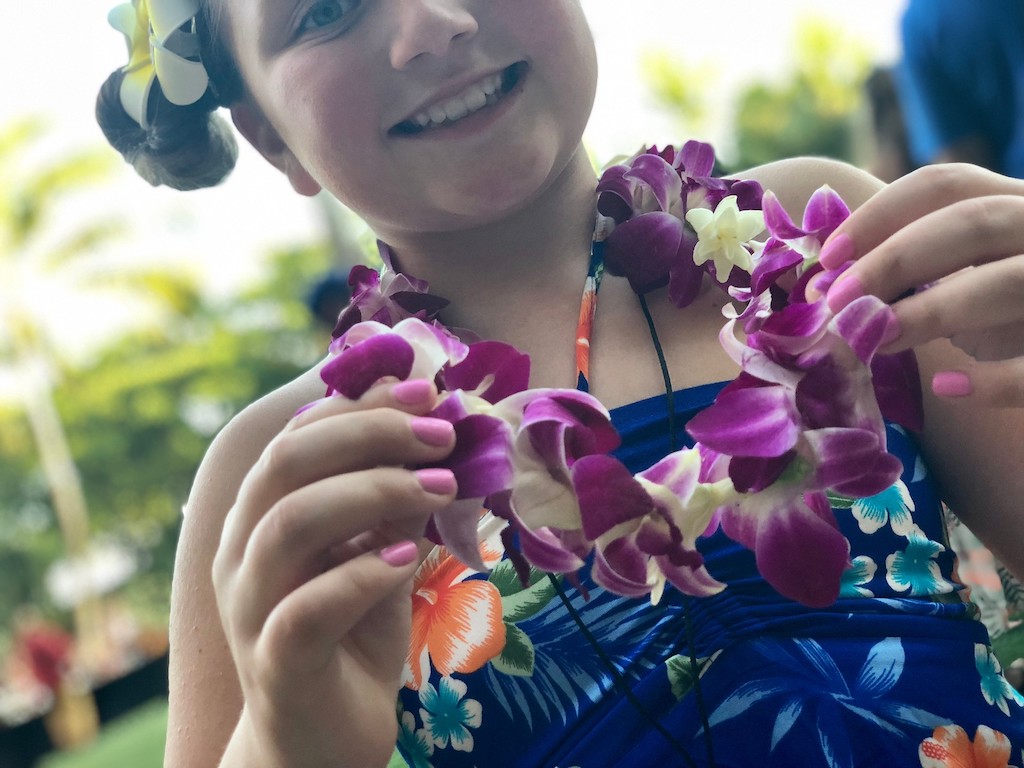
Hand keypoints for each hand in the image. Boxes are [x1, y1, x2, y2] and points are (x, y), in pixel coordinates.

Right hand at [212, 379, 455, 767]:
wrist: (321, 741)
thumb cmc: (350, 636)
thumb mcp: (378, 553)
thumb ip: (391, 499)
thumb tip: (429, 426)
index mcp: (261, 516)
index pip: (298, 436)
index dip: (360, 406)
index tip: (427, 392)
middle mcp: (241, 553)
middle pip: (286, 464)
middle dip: (369, 435)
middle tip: (441, 435)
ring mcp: (249, 609)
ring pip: (288, 524)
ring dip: (373, 492)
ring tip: (440, 487)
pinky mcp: (274, 664)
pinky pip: (305, 609)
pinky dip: (359, 574)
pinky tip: (406, 557)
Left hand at [813, 163, 1023, 406]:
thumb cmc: (1003, 318)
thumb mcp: (965, 277)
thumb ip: (913, 269)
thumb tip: (826, 283)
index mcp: (1013, 203)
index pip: (944, 184)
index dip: (878, 215)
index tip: (827, 258)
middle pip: (973, 222)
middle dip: (894, 259)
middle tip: (835, 302)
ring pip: (1010, 282)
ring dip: (931, 311)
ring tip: (874, 341)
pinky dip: (995, 379)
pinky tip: (947, 388)